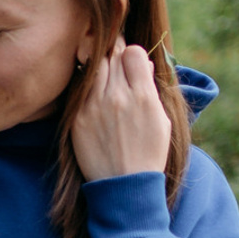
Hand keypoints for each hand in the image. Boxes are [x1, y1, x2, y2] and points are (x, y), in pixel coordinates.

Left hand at [71, 39, 170, 181]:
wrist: (123, 184)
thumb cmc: (148, 152)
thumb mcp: (161, 119)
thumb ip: (150, 89)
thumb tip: (141, 64)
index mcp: (142, 96)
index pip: (132, 53)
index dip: (133, 54)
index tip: (132, 61)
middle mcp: (116, 97)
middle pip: (111, 57)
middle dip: (115, 56)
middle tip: (115, 63)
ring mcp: (94, 107)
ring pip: (93, 69)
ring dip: (99, 68)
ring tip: (105, 76)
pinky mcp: (77, 119)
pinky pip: (80, 90)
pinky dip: (87, 87)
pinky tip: (93, 94)